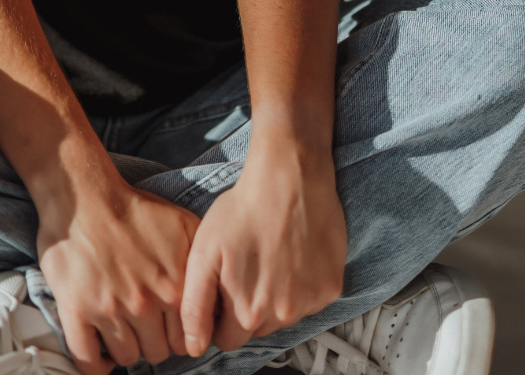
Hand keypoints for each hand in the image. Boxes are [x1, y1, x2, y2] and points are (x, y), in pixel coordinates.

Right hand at [38, 178, 200, 374]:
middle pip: (157, 352)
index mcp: (173, 285)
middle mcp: (145, 303)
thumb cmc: (132, 209)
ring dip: (124, 348)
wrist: (85, 194)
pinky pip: (87, 359)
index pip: (185, 339)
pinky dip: (94, 365)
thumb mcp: (182, 224)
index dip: (177, 334)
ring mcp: (110, 309)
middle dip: (152, 341)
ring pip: (126, 357)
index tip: (166, 326)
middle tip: (143, 325)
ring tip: (121, 330)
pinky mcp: (77, 311)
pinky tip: (100, 353)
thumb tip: (214, 292)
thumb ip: (201, 260)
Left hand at [180, 141, 345, 354]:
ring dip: (276, 295)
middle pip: (257, 328)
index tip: (225, 285)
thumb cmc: (243, 210)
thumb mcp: (203, 254)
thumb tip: (193, 347)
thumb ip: (195, 307)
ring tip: (270, 256)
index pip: (228, 338)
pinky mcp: (331, 286)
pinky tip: (293, 254)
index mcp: (248, 312)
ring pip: (284, 315)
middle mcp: (283, 315)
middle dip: (248, 305)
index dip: (221, 313)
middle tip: (248, 265)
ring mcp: (311, 302)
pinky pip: (310, 299)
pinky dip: (302, 283)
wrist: (289, 177)